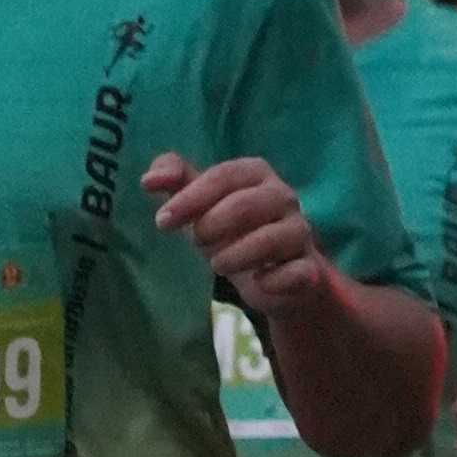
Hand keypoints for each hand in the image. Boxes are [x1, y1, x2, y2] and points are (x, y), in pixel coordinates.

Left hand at [143, 148, 334, 311]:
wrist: (274, 275)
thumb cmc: (234, 230)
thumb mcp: (203, 205)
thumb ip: (178, 183)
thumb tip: (148, 179)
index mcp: (256, 174)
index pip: (224, 175)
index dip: (190, 197)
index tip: (162, 220)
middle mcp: (283, 198)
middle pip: (247, 204)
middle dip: (212, 223)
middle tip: (195, 240)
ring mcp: (299, 233)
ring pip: (275, 238)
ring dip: (238, 254)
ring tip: (216, 264)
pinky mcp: (308, 269)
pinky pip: (299, 272)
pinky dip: (277, 280)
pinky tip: (260, 282)